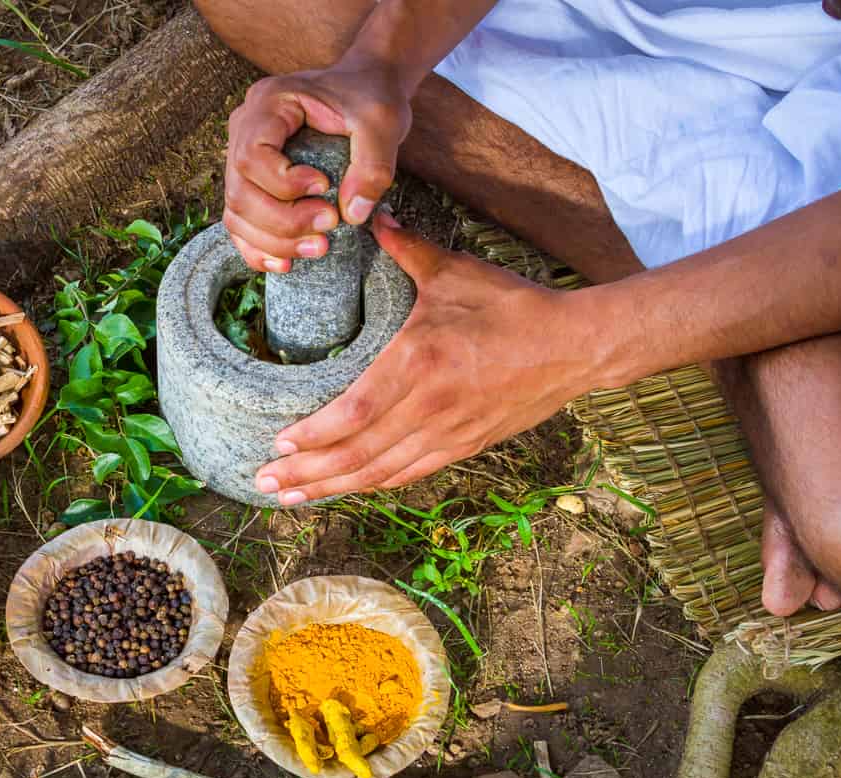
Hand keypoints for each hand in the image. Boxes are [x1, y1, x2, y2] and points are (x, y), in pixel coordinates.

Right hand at [224, 65, 411, 272]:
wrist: (364, 88)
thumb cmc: (370, 98)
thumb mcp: (383, 122)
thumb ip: (373, 165)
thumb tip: (352, 215)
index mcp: (268, 102)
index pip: (252, 156)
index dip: (283, 184)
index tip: (325, 188)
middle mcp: (244, 127)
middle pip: (240, 191)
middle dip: (283, 222)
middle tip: (329, 226)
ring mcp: (242, 155)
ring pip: (236, 212)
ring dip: (273, 241)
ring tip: (319, 248)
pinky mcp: (252, 181)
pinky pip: (240, 221)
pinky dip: (259, 247)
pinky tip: (286, 263)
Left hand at [255, 214, 600, 504]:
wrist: (576, 348)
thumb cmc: (516, 307)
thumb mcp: (456, 273)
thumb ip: (407, 250)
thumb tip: (371, 219)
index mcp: (421, 362)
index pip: (355, 412)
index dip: (314, 436)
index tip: (278, 443)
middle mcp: (431, 407)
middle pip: (357, 454)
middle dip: (306, 473)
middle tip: (263, 482)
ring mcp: (449, 434)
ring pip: (379, 473)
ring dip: (331, 488)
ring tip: (290, 495)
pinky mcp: (465, 447)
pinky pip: (408, 474)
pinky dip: (372, 484)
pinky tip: (346, 489)